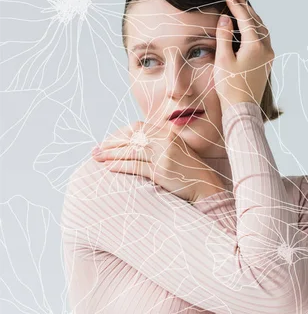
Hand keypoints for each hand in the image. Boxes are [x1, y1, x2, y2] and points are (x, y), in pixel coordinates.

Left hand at [91, 122, 224, 202]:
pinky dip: (120, 166)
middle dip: (111, 143)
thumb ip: (159, 144)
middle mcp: (165, 141)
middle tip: (96, 150)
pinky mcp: (161, 171)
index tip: (108, 141)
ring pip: (130, 151)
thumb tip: (135, 144)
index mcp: (168, 133)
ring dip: (111, 154)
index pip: (138, 127)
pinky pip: (135, 166)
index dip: (120, 133)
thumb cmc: (189, 170)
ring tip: (97, 158)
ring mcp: (163, 156)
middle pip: (131, 137)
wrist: (206, 186)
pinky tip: (109, 168)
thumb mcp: (177, 150)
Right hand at [213, 0, 274, 108]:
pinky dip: (256, 29)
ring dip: (252, 18)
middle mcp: (266, 49)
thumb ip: (224, 37)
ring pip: (262, 30)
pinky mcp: (266, 64)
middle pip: (256, 22)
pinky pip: (263, 40)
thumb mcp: (223, 60)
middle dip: (246, 8)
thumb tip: (226, 19)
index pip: (246, 20)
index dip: (236, 7)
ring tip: (243, 8)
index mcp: (256, 46)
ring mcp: (268, 57)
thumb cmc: (230, 86)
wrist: (242, 108)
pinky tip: (250, 28)